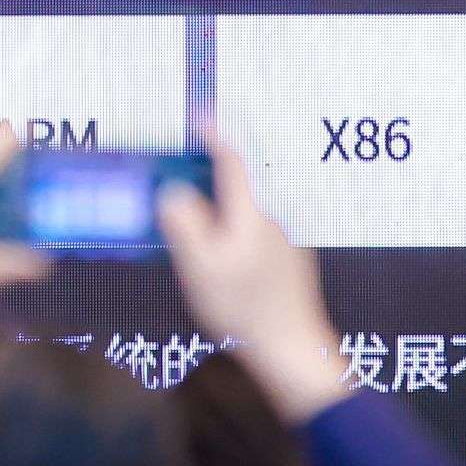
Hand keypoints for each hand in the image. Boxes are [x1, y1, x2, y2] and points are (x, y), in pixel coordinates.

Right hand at [158, 137, 345, 422]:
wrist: (291, 349)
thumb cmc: (241, 307)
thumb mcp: (199, 265)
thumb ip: (184, 222)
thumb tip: (174, 191)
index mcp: (249, 215)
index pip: (232, 164)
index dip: (215, 137)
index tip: (201, 116)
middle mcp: (273, 221)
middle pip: (240, 187)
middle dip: (214, 176)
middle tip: (184, 175)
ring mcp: (286, 244)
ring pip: (247, 214)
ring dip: (223, 211)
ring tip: (196, 227)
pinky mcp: (290, 265)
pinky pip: (255, 236)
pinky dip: (235, 234)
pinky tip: (223, 260)